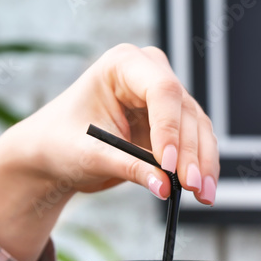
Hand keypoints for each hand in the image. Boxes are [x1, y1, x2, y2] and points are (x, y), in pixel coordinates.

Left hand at [0, 44, 218, 260]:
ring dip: (203, 163)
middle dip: (190, 152)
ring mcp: (166, 99)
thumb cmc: (60, 142)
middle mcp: (150, 74)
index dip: (169, 128)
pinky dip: (202, 167)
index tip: (169, 165)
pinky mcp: (174, 124)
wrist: (55, 153)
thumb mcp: (90, 155)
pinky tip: (204, 190)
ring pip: (198, 128)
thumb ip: (129, 167)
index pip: (161, 90)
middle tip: (191, 187)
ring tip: (203, 195)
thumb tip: (165, 186)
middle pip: (184, 111)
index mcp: (122, 65)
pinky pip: (198, 143)